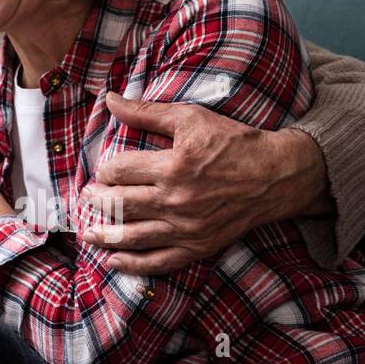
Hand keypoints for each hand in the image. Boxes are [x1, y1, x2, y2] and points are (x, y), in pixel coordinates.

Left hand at [81, 91, 326, 273]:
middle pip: (120, 204)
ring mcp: (188, 228)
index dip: (104, 170)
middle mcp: (177, 201)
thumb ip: (146, 112)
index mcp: (173, 167)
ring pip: (134, 237)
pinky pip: (160, 261)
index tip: (102, 170)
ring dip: (105, 236)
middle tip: (87, 196)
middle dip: (97, 200)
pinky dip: (134, 264)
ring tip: (87, 233)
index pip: (120, 171)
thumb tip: (109, 99)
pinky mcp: (200, 246)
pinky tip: (114, 261)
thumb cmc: (232, 142)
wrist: (277, 176)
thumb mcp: (190, 118)